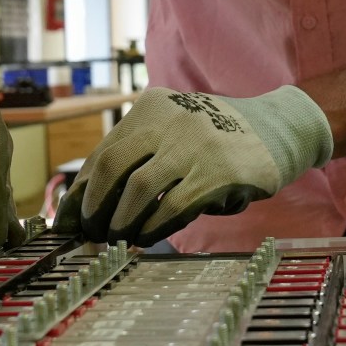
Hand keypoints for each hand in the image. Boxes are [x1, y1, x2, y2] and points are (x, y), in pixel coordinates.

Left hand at [62, 86, 332, 245]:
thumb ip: (138, 156)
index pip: (103, 152)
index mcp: (151, 108)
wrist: (278, 128)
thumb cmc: (216, 138)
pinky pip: (173, 206)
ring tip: (118, 238)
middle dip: (94, 207)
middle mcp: (169, 120)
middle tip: (92, 233)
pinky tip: (147, 236)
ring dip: (121, 221)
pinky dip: (153, 226)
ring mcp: (195, 144)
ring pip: (138, 189)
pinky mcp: (218, 172)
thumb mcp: (174, 130)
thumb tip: (88, 203)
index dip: (80, 190)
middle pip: (111, 167)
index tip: (68, 219)